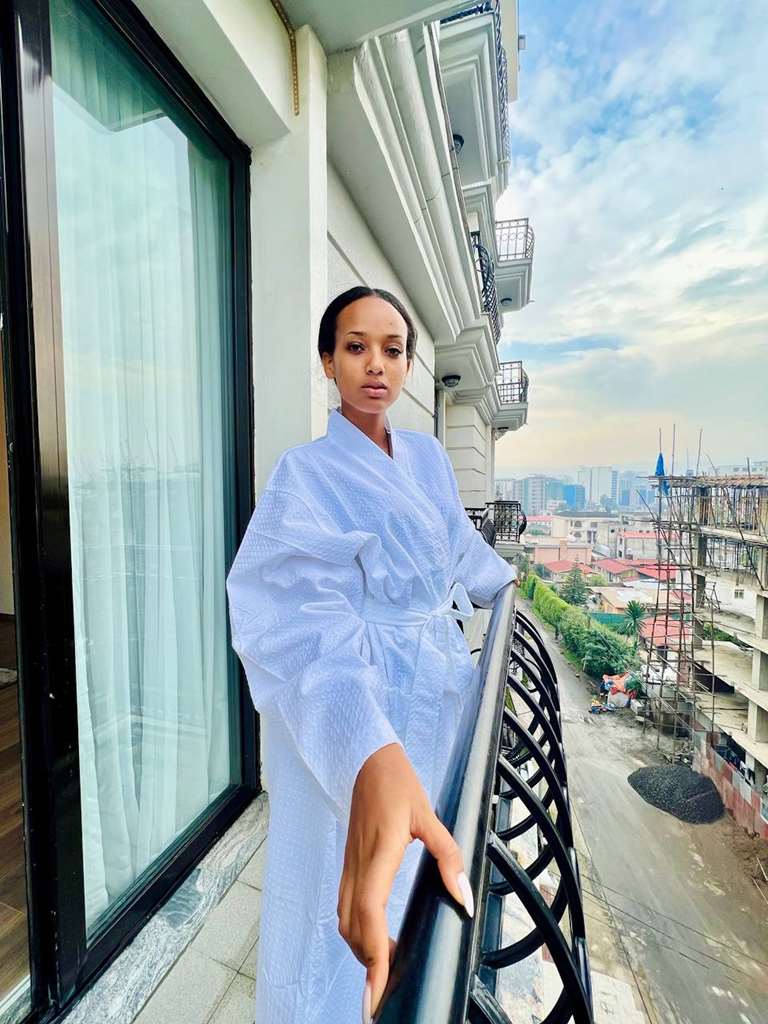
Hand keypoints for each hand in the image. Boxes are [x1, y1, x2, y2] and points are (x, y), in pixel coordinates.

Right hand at [337, 742, 473, 1020]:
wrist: (366, 759)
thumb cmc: (398, 785)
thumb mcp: (430, 816)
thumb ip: (448, 856)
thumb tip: (463, 899)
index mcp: (379, 856)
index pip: (370, 917)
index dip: (374, 957)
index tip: (378, 990)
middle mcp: (358, 866)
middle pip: (355, 929)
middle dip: (369, 964)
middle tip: (387, 992)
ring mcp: (350, 866)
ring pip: (346, 920)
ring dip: (362, 949)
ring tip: (386, 969)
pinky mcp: (349, 864)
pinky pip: (347, 906)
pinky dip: (358, 930)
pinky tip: (376, 938)